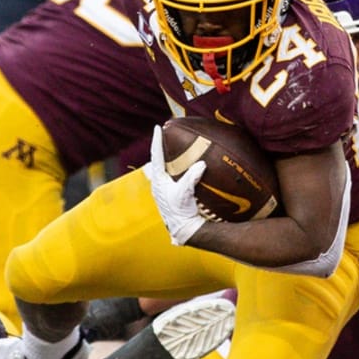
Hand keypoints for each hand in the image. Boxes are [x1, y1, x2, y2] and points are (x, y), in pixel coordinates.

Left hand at [146, 125, 205, 244]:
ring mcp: (164, 191)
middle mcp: (158, 185)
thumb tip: (201, 164)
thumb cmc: (182, 212)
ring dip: (167, 160)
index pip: (156, 156)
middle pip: (157, 161)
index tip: (157, 128)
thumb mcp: (186, 193)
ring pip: (163, 170)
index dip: (157, 141)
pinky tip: (184, 169)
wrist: (184, 230)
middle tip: (165, 137)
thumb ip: (192, 177)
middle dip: (160, 149)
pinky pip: (171, 178)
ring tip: (173, 150)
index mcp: (158, 181)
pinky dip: (176, 170)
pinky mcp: (171, 196)